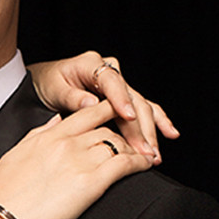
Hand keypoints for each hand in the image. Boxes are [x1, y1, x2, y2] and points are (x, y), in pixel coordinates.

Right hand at [0, 100, 152, 218]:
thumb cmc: (2, 196)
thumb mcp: (14, 155)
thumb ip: (37, 134)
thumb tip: (56, 120)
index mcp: (49, 136)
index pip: (87, 113)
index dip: (108, 110)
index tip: (119, 112)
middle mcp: (66, 143)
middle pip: (107, 128)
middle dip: (124, 134)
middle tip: (134, 143)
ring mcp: (80, 161)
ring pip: (119, 144)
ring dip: (134, 149)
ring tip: (143, 156)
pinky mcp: (91, 183)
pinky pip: (125, 164)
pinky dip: (140, 162)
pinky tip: (147, 165)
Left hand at [27, 51, 179, 162]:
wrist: (48, 82)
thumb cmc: (50, 83)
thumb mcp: (55, 88)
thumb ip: (72, 96)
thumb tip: (91, 104)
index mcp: (92, 64)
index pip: (112, 82)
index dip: (121, 100)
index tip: (129, 117)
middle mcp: (111, 72)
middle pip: (132, 99)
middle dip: (140, 127)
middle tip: (144, 151)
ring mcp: (120, 85)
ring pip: (142, 107)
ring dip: (150, 132)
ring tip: (154, 154)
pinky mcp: (124, 98)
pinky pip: (145, 109)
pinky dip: (157, 122)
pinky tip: (170, 134)